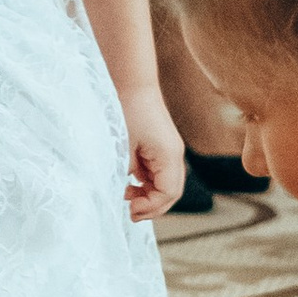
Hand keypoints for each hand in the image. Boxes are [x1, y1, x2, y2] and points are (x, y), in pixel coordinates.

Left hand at [125, 95, 185, 221]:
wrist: (133, 83)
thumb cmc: (127, 111)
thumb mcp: (123, 146)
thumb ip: (126, 172)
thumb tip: (126, 192)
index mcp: (169, 156)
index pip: (168, 193)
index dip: (150, 206)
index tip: (129, 208)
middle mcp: (174, 155)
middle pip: (172, 193)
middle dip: (152, 206)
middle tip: (130, 212)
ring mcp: (170, 151)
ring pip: (166, 185)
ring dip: (149, 195)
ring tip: (127, 195)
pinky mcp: (162, 147)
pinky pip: (160, 174)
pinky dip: (147, 183)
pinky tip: (130, 181)